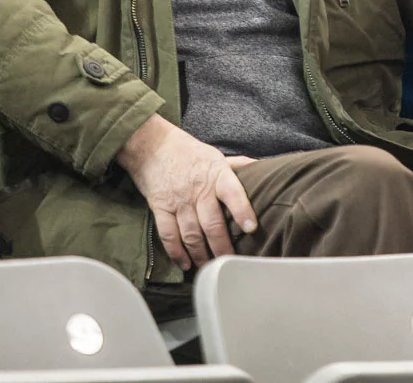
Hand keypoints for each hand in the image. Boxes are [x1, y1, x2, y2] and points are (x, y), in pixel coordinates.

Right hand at [116, 114, 257, 270]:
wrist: (151, 145)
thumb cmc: (187, 151)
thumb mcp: (215, 155)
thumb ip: (236, 166)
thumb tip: (261, 169)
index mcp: (217, 174)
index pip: (232, 193)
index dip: (242, 210)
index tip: (251, 228)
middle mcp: (198, 189)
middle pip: (212, 224)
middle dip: (222, 247)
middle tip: (230, 262)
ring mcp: (178, 201)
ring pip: (191, 234)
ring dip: (201, 255)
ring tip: (209, 267)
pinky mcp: (160, 208)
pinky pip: (169, 235)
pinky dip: (176, 252)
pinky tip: (185, 264)